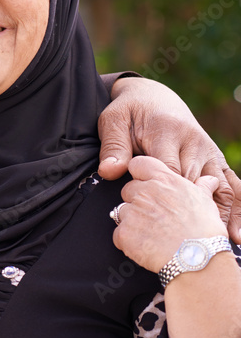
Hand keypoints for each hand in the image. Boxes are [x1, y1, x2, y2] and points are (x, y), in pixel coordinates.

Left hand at [97, 76, 239, 241]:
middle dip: (194, 212)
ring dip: (224, 213)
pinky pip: (231, 183)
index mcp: (168, 132)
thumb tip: (109, 171)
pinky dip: (237, 206)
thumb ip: (113, 147)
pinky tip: (236, 231)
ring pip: (221, 185)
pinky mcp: (216, 159)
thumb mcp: (114, 122)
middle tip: (190, 241)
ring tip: (228, 241)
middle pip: (195, 183)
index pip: (168, 171)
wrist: (153, 96)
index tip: (159, 222)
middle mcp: (194, 142)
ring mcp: (209, 151)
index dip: (164, 198)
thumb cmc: (130, 112)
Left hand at [113, 156, 225, 272]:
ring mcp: (132, 212)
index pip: (138, 164)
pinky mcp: (124, 232)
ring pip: (122, 211)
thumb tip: (208, 180)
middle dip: (137, 201)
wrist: (197, 259)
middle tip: (155, 216)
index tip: (144, 183)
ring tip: (153, 233)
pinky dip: (128, 240)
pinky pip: (118, 233)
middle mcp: (145, 192)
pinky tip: (145, 246)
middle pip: (128, 189)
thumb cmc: (204, 231)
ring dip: (132, 221)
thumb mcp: (206, 202)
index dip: (140, 174)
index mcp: (164, 181)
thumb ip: (201, 187)